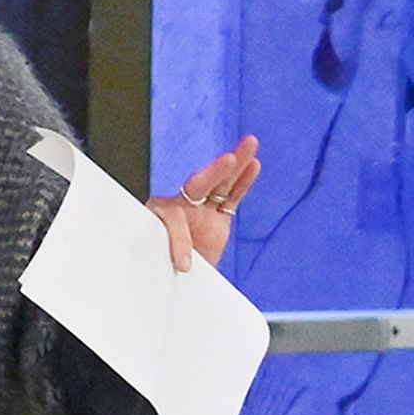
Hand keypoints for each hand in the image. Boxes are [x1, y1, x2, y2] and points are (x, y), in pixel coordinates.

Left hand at [156, 136, 262, 275]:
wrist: (175, 271)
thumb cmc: (161, 260)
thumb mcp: (160, 257)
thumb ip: (173, 253)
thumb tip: (187, 265)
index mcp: (161, 212)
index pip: (173, 217)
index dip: (179, 239)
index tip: (184, 264)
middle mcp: (183, 204)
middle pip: (202, 182)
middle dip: (216, 171)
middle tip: (229, 160)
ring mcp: (204, 208)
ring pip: (223, 182)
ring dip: (237, 162)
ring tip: (250, 143)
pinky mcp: (220, 214)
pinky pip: (234, 194)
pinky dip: (244, 180)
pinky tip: (253, 164)